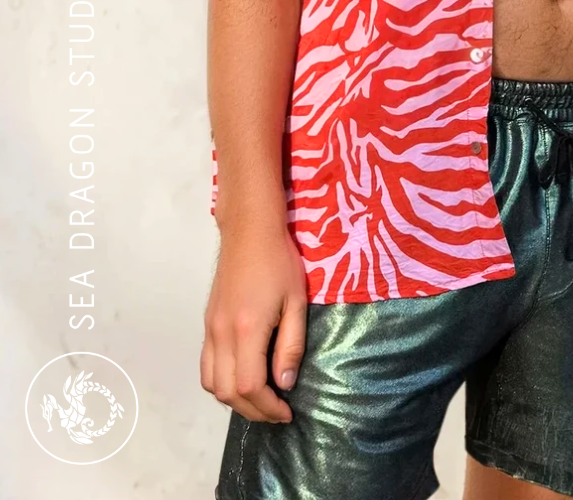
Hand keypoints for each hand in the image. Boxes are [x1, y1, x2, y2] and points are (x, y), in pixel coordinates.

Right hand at [201, 219, 308, 422]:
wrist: (249, 231)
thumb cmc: (279, 261)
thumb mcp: (295, 301)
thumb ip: (291, 345)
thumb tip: (285, 383)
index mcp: (247, 328)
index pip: (250, 386)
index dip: (268, 407)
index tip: (287, 412)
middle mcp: (221, 333)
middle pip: (227, 392)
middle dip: (253, 410)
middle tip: (277, 411)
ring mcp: (210, 329)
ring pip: (211, 384)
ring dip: (234, 401)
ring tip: (260, 400)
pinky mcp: (207, 323)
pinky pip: (206, 366)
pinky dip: (220, 384)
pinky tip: (241, 378)